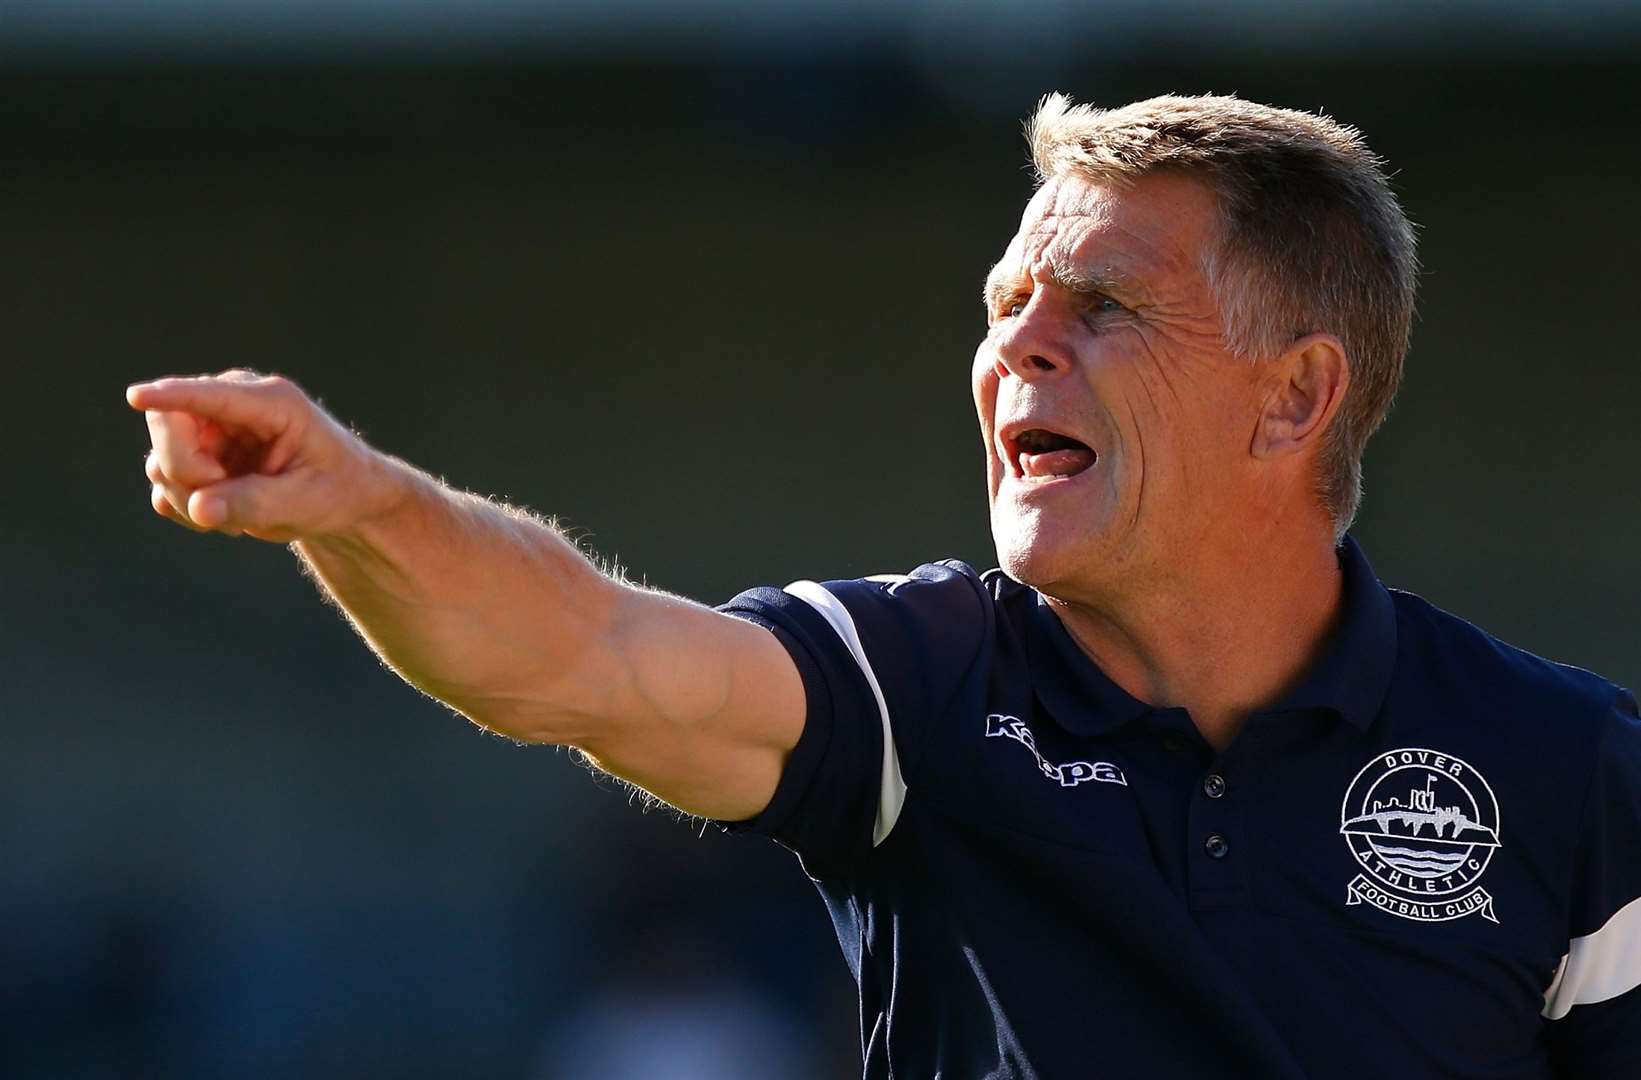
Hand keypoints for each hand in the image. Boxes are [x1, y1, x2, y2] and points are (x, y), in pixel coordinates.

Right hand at [128, 370, 398, 541]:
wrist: (341, 498)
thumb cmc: (335, 490)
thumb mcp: (307, 502)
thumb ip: (255, 504)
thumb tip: (198, 508)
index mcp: (272, 402)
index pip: (210, 394)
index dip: (170, 396)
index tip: (136, 396)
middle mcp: (231, 406)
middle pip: (168, 424)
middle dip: (187, 472)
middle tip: (225, 504)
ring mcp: (208, 428)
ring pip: (161, 461)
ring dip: (191, 498)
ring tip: (245, 513)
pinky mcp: (195, 455)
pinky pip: (164, 484)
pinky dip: (187, 509)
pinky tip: (227, 517)